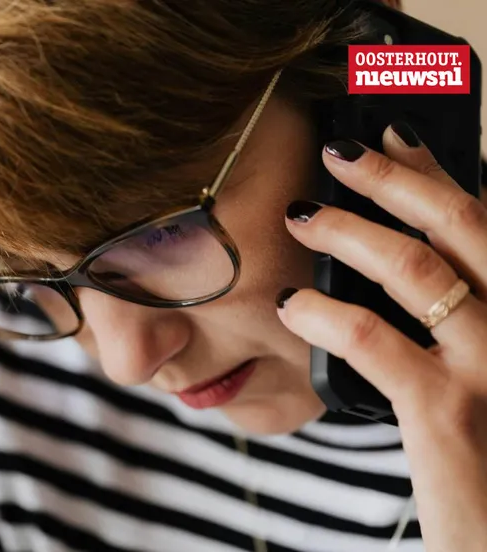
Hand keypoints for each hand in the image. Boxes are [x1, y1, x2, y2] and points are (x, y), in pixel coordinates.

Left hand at [277, 123, 486, 551]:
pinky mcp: (447, 412)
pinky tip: (292, 306)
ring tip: (302, 218)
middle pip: (462, 224)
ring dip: (348, 232)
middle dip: (394, 178)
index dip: (436, 172)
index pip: (484, 222)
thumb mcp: (485, 371)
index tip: (392, 135)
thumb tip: (395, 261)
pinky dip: (324, 313)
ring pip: (415, 269)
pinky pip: (373, 340)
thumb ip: (454, 316)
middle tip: (339, 151)